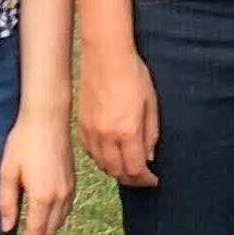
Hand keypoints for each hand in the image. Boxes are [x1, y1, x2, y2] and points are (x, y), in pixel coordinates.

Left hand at [0, 103, 75, 234]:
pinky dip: (56, 220)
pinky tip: (45, 215)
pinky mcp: (72, 179)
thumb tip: (6, 228)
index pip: (34, 233)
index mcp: (42, 196)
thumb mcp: (7, 172)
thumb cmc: (24, 141)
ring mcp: (69, 188)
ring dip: (46, 232)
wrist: (47, 117)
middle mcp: (60, 196)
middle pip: (50, 231)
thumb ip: (6, 202)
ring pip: (60, 222)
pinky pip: (66, 209)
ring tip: (30, 234)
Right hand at [79, 38, 159, 188]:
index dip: (145, 179)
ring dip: (116, 171)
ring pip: (102, 165)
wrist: (105, 54)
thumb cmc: (132, 73)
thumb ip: (151, 133)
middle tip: (142, 178)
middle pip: (117, 172)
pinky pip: (89, 152)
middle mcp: (106, 135)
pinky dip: (100, 160)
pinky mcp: (81, 124)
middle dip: (132, 179)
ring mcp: (91, 131)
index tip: (153, 180)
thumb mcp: (151, 103)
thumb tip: (149, 157)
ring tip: (128, 169)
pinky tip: (109, 156)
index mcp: (127, 131)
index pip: (135, 169)